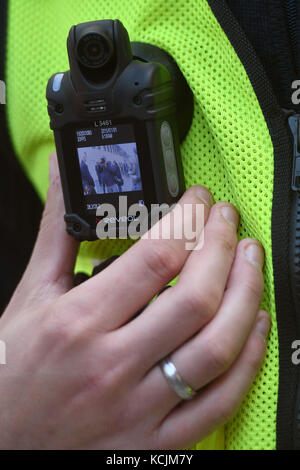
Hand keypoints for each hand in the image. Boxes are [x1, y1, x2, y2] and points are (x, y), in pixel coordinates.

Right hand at [0, 152, 268, 448]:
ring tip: (250, 260)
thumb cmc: (11, 369)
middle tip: (229, 220)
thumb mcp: (32, 294)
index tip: (198, 199)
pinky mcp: (155, 439)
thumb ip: (57, 230)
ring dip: (247, 295)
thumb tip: (62, 175)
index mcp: (78, 323)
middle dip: (224, 246)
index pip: (155, 257)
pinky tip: (256, 324)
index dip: (189, 218)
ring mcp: (139, 407)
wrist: (2, 441)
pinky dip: (249, 359)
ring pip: (217, 348)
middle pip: (196, 298)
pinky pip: (220, 401)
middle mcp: (112, 366)